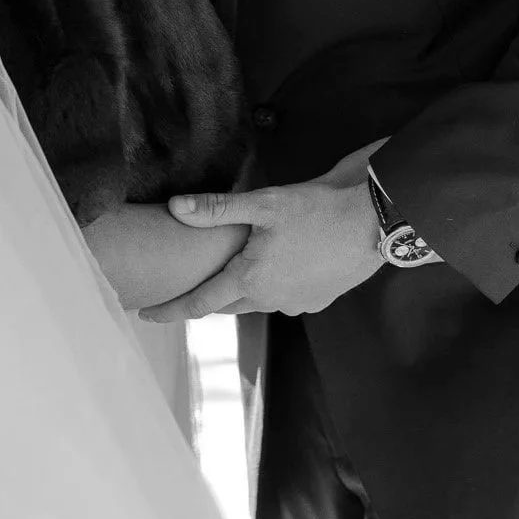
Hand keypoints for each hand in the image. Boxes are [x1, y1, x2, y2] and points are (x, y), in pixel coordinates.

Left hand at [140, 141, 388, 323]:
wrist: (373, 224)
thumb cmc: (317, 210)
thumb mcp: (263, 203)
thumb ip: (216, 209)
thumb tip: (174, 208)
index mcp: (250, 280)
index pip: (198, 302)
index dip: (169, 309)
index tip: (145, 315)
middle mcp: (270, 301)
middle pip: (227, 304)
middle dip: (206, 298)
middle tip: (185, 289)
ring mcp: (296, 305)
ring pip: (257, 301)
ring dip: (244, 289)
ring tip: (237, 271)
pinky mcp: (318, 301)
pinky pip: (285, 298)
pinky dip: (274, 286)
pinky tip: (280, 266)